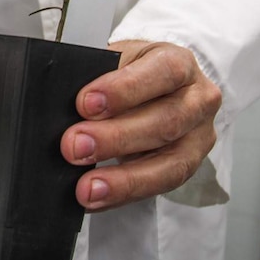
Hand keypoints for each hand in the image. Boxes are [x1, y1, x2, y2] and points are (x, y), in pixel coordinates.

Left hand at [60, 40, 220, 210]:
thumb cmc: (132, 72)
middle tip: (74, 147)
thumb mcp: (117, 62)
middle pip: (165, 122)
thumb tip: (61, 108)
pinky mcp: (189, 166)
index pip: (162, 72)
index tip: (85, 104)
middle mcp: (197, 99)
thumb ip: (96, 79)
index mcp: (178, 62)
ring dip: (123, 179)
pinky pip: (160, 185)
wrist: (155, 85)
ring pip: (169, 163)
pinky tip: (98, 197)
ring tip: (87, 187)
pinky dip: (125, 193)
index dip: (124, 89)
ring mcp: (198, 136)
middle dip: (115, 138)